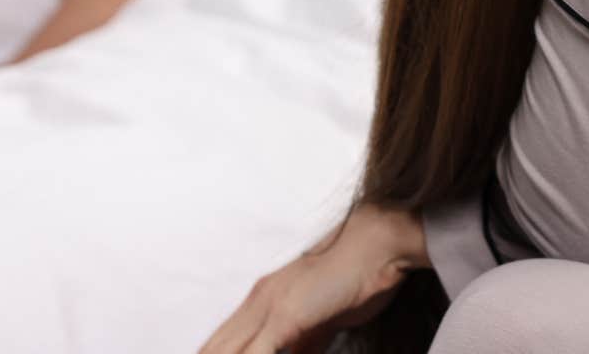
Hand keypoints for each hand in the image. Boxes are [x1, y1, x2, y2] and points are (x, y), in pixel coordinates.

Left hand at [200, 202, 424, 353]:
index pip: (223, 342)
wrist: (376, 245)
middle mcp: (258, 301)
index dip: (212, 353)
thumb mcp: (324, 320)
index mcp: (263, 299)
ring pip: (226, 351)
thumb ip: (305, 342)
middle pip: (216, 347)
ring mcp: (269, 307)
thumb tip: (297, 353)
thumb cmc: (357, 277)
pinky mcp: (285, 316)